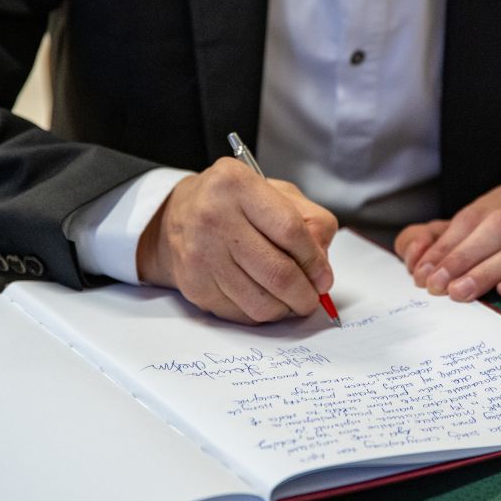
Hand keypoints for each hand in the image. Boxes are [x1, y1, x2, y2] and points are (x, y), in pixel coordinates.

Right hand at [136, 159, 337, 323]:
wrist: (176, 215)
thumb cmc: (235, 204)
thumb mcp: (277, 192)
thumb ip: (311, 220)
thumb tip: (322, 266)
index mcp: (237, 185)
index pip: (291, 231)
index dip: (315, 261)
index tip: (324, 277)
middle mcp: (214, 218)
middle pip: (277, 273)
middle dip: (305, 295)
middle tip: (312, 298)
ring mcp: (201, 255)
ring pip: (261, 303)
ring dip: (285, 309)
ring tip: (289, 299)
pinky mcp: (194, 285)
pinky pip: (242, 314)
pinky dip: (261, 313)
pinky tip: (263, 297)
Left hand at [394, 181, 500, 300]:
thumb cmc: (492, 255)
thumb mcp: (456, 241)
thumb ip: (426, 241)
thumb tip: (414, 256)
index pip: (473, 217)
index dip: (445, 245)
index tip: (423, 272)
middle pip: (500, 227)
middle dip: (465, 258)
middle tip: (440, 286)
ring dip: (489, 272)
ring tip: (462, 292)